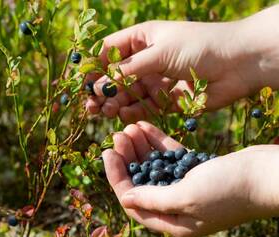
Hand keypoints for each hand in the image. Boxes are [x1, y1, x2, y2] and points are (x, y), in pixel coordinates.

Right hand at [87, 5, 278, 123]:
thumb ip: (129, 68)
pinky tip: (122, 113)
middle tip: (90, 104)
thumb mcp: (159, 51)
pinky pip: (143, 107)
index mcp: (142, 39)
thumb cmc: (198, 46)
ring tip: (103, 110)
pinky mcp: (165, 100)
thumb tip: (101, 82)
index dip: (94, 66)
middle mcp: (146, 60)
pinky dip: (132, 111)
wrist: (238, 64)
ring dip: (113, 102)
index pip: (109, 51)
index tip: (82, 82)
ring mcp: (155, 81)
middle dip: (101, 90)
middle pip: (114, 76)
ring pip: (127, 94)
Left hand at [102, 121, 278, 236]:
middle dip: (128, 158)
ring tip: (129, 126)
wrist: (265, 173)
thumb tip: (125, 199)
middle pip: (142, 181)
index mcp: (173, 221)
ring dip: (141, 147)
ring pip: (154, 165)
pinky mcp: (195, 170)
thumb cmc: (228, 189)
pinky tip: (145, 126)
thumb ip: (153, 199)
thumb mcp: (185, 196)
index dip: (116, 177)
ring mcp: (187, 187)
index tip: (107, 153)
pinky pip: (170, 155)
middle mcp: (177, 206)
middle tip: (118, 135)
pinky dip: (157, 142)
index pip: (133, 200)